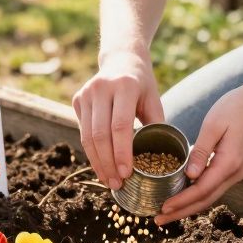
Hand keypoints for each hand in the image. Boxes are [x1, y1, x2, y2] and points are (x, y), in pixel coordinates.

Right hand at [72, 49, 164, 189]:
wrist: (121, 58)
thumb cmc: (142, 85)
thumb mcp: (154, 100)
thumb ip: (157, 126)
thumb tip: (164, 159)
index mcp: (125, 86)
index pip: (121, 125)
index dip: (122, 152)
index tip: (127, 174)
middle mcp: (101, 88)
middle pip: (101, 134)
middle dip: (108, 163)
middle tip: (118, 184)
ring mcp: (86, 93)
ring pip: (88, 136)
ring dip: (97, 162)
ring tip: (109, 181)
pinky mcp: (77, 99)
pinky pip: (83, 132)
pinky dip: (92, 152)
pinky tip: (102, 166)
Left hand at [155, 80, 242, 225]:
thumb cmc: (236, 108)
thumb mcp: (213, 125)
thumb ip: (201, 151)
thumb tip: (189, 176)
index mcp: (229, 163)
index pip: (201, 190)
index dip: (181, 202)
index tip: (163, 209)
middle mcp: (235, 173)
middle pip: (206, 200)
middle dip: (182, 212)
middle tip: (158, 220)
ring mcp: (237, 172)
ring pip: (210, 196)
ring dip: (189, 206)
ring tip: (167, 212)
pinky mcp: (235, 168)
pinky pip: (214, 187)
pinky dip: (198, 195)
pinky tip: (184, 195)